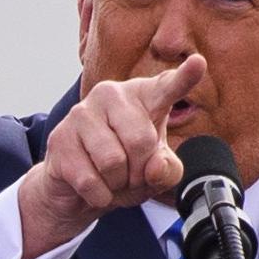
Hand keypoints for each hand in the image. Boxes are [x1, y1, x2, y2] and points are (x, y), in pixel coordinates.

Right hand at [18, 54, 206, 258]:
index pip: (168, 86)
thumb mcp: (156, 173)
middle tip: (131, 175)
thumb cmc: (125, 170)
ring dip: (117, 184)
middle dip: (139, 172)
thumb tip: (153, 166)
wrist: (78, 189)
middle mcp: (111, 94)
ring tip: (111, 178)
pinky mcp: (59, 138)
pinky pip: (90, 181)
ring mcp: (81, 113)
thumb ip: (168, 170)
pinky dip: (98, 196)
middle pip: (141, 141)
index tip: (199, 63)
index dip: (185, 77)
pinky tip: (94, 187)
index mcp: (143, 96)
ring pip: (113, 162)